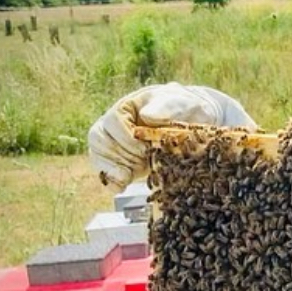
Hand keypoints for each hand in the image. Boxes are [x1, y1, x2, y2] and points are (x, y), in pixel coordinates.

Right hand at [87, 83, 255, 189]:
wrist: (193, 124)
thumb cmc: (187, 109)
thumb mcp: (183, 104)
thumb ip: (167, 107)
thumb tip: (148, 115)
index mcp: (128, 106)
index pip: (113, 121)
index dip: (127, 139)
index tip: (144, 148)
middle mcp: (116, 122)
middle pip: (100, 139)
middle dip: (122, 155)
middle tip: (143, 161)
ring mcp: (116, 141)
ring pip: (99, 154)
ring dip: (115, 168)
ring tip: (133, 174)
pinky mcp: (121, 159)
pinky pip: (105, 169)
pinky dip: (111, 180)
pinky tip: (120, 186)